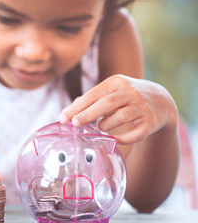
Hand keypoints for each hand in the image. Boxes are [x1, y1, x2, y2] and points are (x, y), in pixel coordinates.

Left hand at [59, 75, 177, 143]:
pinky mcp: (151, 122)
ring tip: (100, 128)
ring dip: (106, 125)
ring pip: (120, 117)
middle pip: (106, 104)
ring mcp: (142, 107)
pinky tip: (115, 140)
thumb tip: (67, 113)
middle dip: (88, 114)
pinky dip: (124, 138)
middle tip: (74, 124)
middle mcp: (130, 92)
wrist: (160, 101)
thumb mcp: (110, 91)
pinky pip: (136, 133)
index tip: (63, 118)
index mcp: (116, 82)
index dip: (77, 107)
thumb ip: (91, 100)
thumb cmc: (125, 97)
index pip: (93, 94)